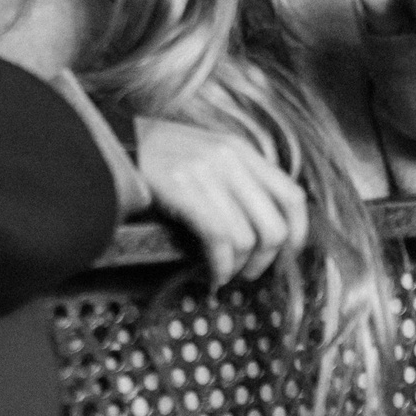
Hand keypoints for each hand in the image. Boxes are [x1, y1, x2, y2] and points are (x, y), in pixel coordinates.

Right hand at [135, 115, 309, 282]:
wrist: (116, 141)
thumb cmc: (163, 156)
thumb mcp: (210, 155)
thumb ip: (240, 180)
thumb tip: (265, 224)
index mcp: (243, 151)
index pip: (292, 195)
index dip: (298, 232)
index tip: (288, 254)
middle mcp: (232, 160)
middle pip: (274, 225)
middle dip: (267, 260)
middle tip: (251, 272)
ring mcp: (208, 174)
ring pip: (247, 238)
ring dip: (239, 267)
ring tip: (227, 273)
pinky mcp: (183, 190)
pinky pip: (219, 238)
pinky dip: (221, 266)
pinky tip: (214, 274)